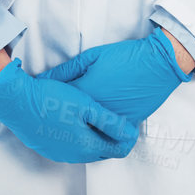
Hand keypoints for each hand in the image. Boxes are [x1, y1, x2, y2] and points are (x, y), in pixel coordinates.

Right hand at [0, 58, 138, 162]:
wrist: (16, 102)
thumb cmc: (51, 100)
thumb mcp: (86, 106)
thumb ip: (110, 122)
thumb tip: (130, 135)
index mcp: (87, 147)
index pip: (119, 150)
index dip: (127, 136)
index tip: (128, 120)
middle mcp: (74, 156)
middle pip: (103, 150)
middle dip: (112, 136)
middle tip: (114, 116)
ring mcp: (59, 154)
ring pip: (86, 149)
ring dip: (94, 136)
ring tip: (95, 115)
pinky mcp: (48, 148)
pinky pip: (71, 146)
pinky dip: (78, 136)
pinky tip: (75, 119)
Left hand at [38, 25, 191, 124]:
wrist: (157, 64)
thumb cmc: (125, 57)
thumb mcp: (92, 57)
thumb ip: (67, 70)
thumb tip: (44, 79)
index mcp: (85, 93)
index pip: (56, 102)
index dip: (44, 103)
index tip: (37, 104)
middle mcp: (96, 111)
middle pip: (69, 123)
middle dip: (56, 121)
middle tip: (46, 120)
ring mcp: (111, 121)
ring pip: (87, 134)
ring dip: (74, 134)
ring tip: (63, 131)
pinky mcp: (125, 125)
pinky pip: (107, 137)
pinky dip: (96, 137)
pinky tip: (87, 135)